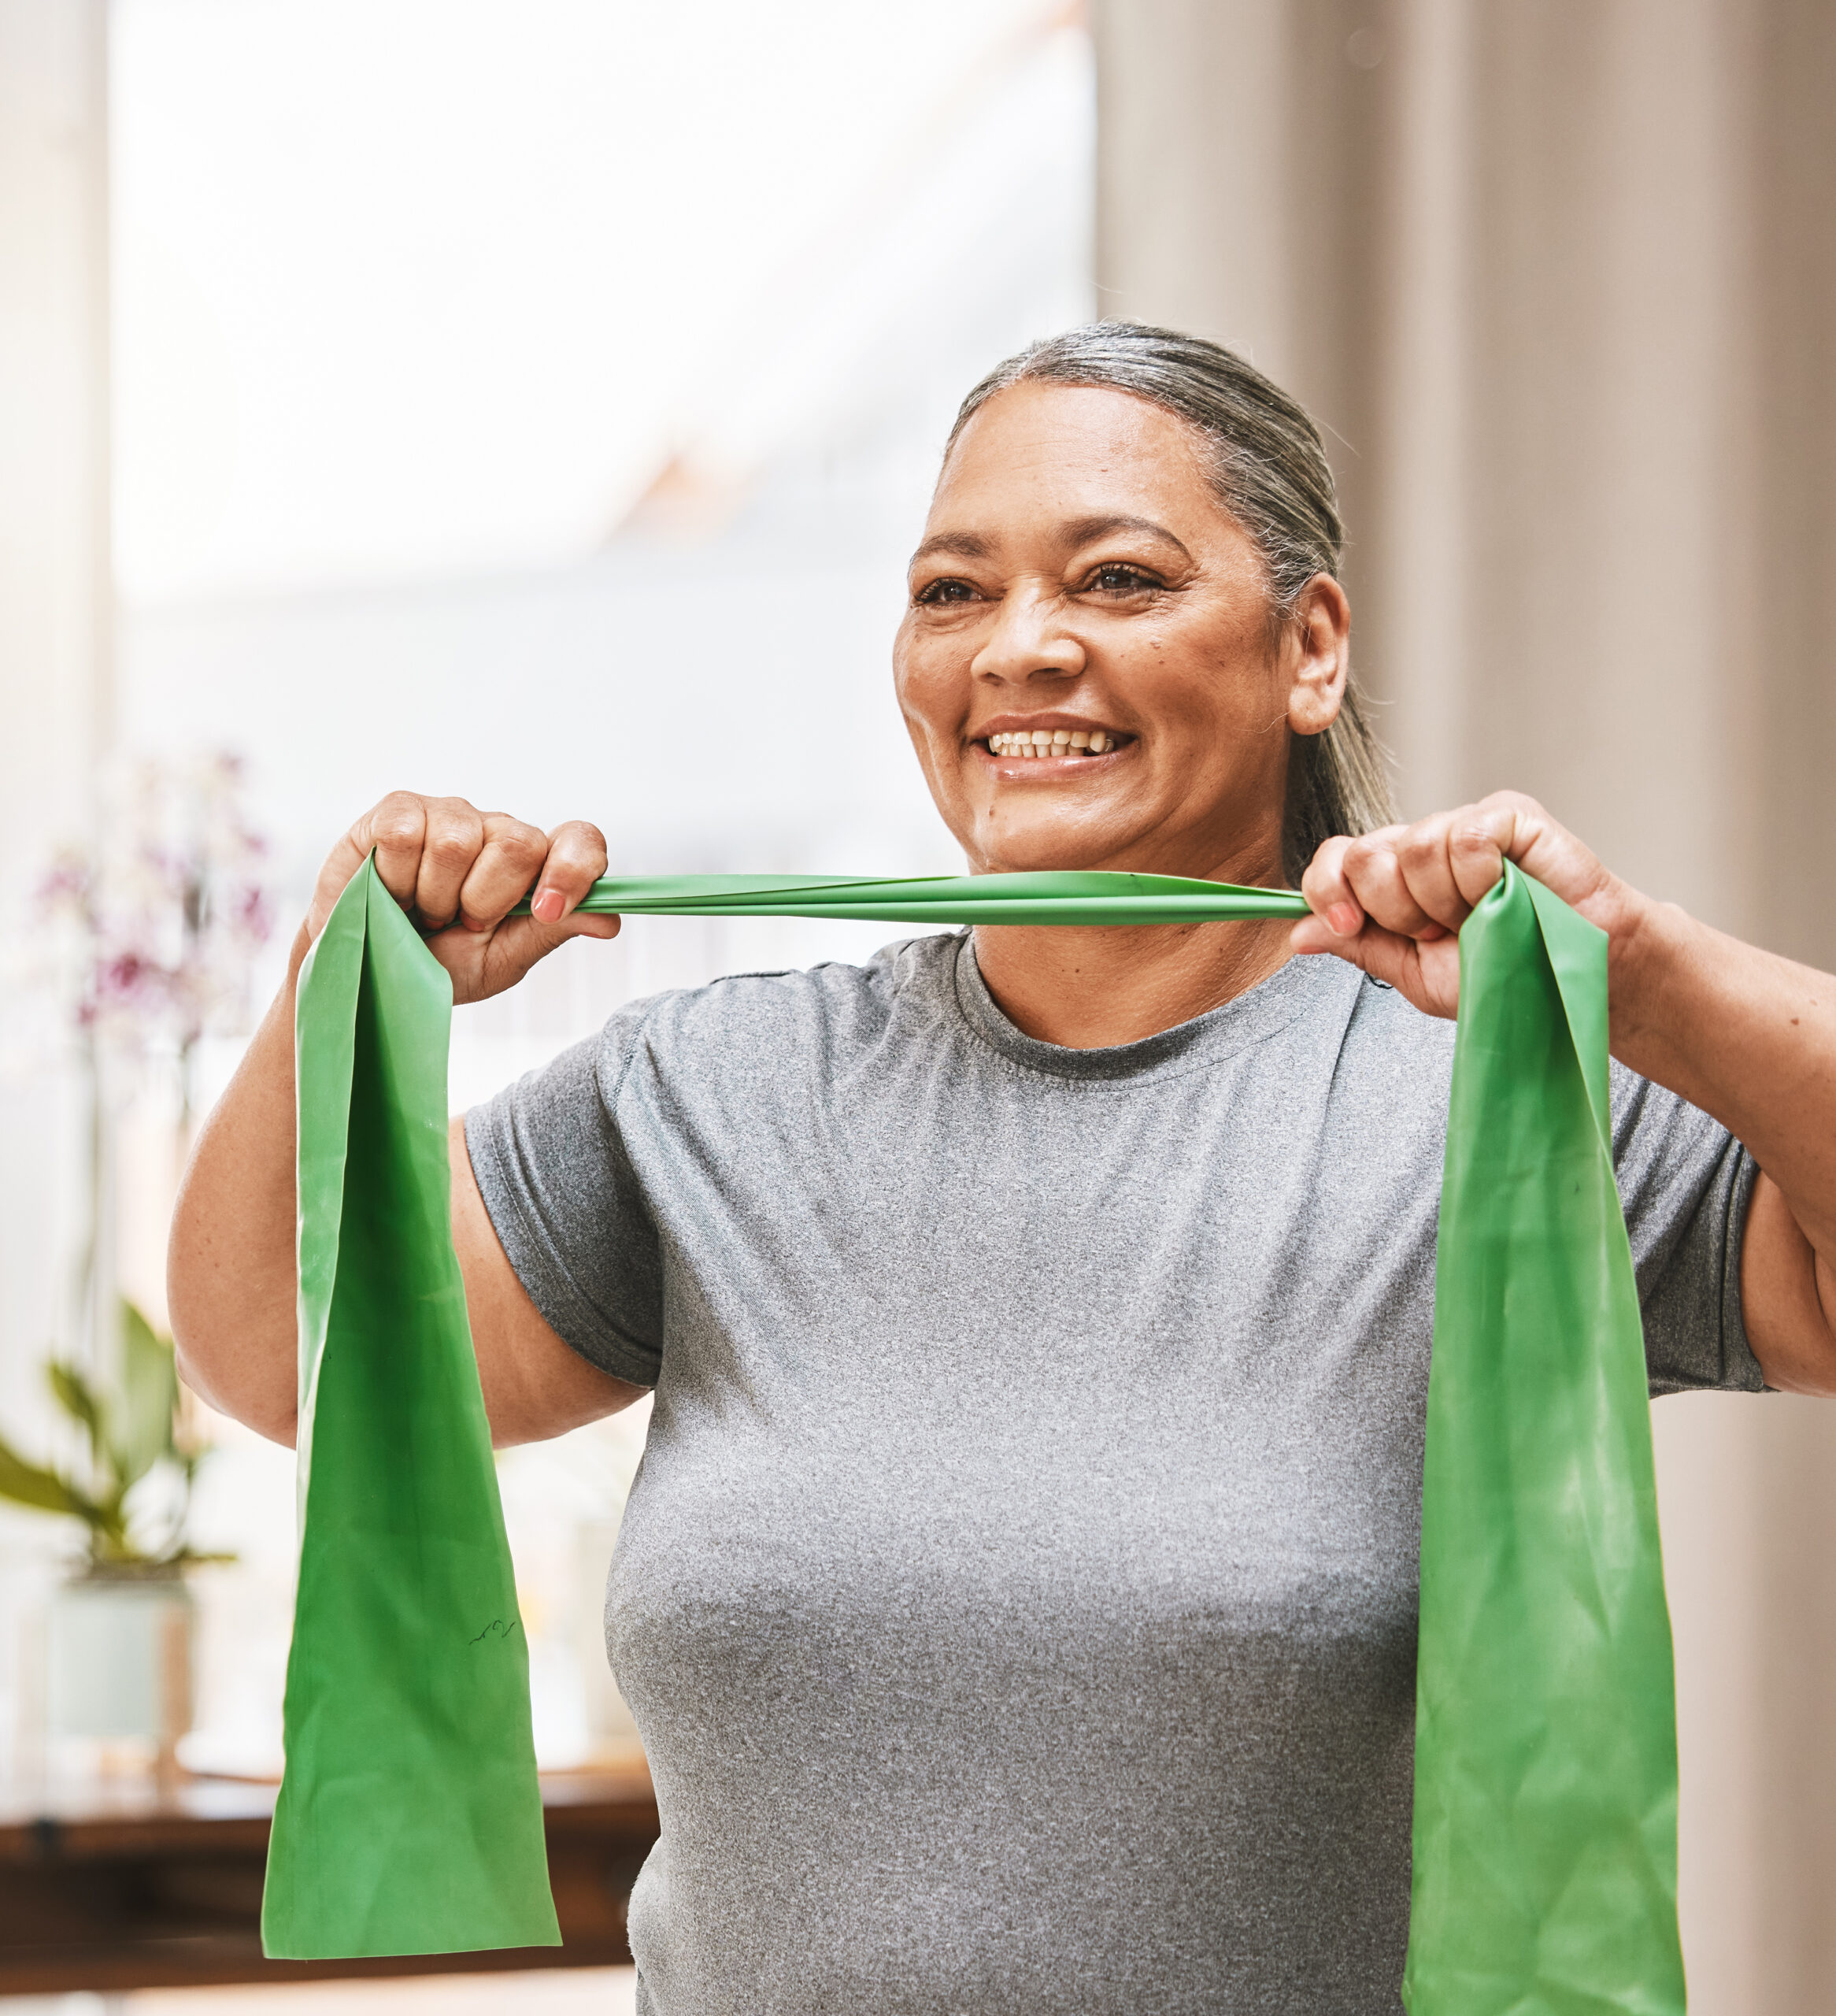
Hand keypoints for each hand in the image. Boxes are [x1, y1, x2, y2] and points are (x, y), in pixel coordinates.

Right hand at [302, 792, 617, 1004]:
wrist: (367, 970)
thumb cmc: (438, 963)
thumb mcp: (502, 959)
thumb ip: (553, 932)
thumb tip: (610, 920)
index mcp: (536, 867)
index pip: (580, 842)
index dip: (572, 870)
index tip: (546, 911)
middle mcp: (498, 831)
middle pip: (519, 844)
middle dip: (485, 900)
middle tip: (460, 921)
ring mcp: (448, 815)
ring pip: (457, 843)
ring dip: (434, 895)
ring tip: (421, 910)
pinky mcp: (397, 810)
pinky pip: (405, 833)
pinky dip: (395, 875)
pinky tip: (390, 888)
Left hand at [1290, 790, 1642, 1018]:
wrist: (1574, 980)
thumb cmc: (1505, 976)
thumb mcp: (1418, 975)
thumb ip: (1360, 946)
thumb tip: (1297, 933)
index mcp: (1393, 881)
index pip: (1335, 860)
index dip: (1328, 890)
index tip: (1350, 924)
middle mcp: (1421, 845)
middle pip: (1364, 853)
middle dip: (1395, 908)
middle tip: (1441, 932)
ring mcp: (1463, 824)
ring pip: (1413, 846)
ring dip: (1445, 901)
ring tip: (1483, 918)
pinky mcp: (1508, 814)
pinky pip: (1464, 837)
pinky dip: (1480, 878)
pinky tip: (1507, 892)